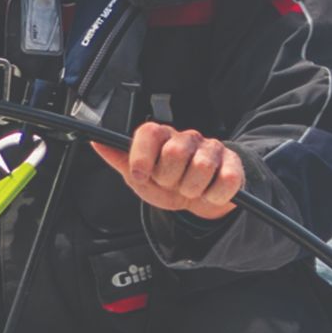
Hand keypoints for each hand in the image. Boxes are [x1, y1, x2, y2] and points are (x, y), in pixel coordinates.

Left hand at [91, 122, 243, 220]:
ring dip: (191, 189)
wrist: (197, 200)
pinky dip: (214, 196)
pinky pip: (227, 180)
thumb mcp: (138, 176)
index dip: (142, 156)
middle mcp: (187, 137)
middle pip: (174, 152)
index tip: (141, 175)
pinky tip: (208, 193)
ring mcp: (213, 149)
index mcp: (161, 137)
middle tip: (170, 183)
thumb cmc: (166, 184)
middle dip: (168, 178)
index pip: (149, 132)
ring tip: (189, 189)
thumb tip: (96, 141)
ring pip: (201, 167)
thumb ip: (118, 159)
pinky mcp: (235, 165)